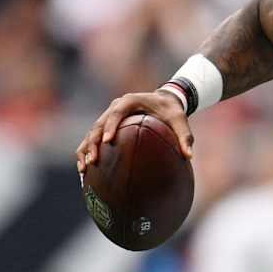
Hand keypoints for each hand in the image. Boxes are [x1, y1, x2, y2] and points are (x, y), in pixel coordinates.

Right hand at [76, 89, 192, 170]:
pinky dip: (86, 152)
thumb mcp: (180, 120)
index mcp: (129, 101)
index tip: (107, 141)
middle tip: (93, 161)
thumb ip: (185, 136)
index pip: (116, 113)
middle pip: (98, 124)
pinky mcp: (106, 125)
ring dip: (85, 149)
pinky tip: (84, 171)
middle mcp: (115, 107)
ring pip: (91, 132)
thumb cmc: (171, 111)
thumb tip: (189, 156)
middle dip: (93, 143)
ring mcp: (108, 116)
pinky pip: (93, 138)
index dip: (110, 126)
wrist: (164, 101)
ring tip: (84, 170)